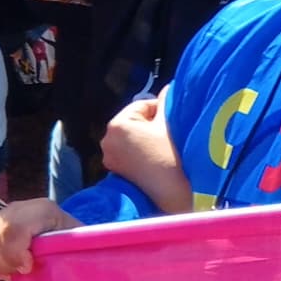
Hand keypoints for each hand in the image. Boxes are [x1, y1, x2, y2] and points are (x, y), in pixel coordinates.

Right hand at [0, 199, 79, 280]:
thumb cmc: (74, 244)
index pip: (14, 228)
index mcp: (41, 210)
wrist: (65, 236)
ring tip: (7, 273)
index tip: (27, 268)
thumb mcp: (77, 244)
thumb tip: (43, 264)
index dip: (15, 253)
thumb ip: (65, 249)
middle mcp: (14, 210)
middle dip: (1, 264)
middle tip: (18, 273)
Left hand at [97, 96, 191, 213]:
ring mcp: (109, 157)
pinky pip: (128, 150)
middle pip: (134, 121)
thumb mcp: (171, 124)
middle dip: (151, 124)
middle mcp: (107, 140)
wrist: (172, 193)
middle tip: (169, 134)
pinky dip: (141, 150)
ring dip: (146, 137)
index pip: (142, 105)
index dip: (161, 110)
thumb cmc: (172, 156)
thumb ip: (167, 102)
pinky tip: (155, 157)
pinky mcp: (115, 170)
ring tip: (163, 146)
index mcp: (117, 126)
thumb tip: (168, 87)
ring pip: (131, 136)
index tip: (174, 121)